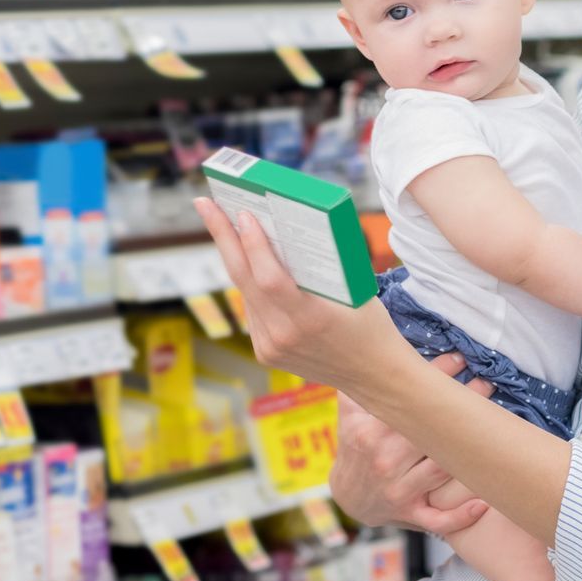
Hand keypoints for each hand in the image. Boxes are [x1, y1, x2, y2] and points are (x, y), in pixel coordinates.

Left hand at [194, 197, 402, 390]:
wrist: (374, 376)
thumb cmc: (371, 326)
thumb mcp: (354, 291)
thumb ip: (321, 268)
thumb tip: (288, 230)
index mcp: (311, 319)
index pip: (270, 279)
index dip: (254, 245)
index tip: (245, 214)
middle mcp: (284, 336)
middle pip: (245, 280)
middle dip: (223, 237)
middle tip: (207, 204)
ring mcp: (270, 347)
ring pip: (245, 293)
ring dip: (235, 257)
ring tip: (223, 225)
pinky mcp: (265, 353)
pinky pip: (252, 309)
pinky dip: (250, 283)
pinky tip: (246, 261)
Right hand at [329, 354, 493, 533]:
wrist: (347, 496)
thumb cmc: (356, 447)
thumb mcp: (349, 414)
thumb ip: (358, 382)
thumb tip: (362, 344)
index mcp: (370, 433)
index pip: (407, 402)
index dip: (435, 377)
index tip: (459, 359)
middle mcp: (385, 462)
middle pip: (432, 433)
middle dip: (461, 408)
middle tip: (487, 386)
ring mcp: (398, 490)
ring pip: (442, 472)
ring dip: (471, 453)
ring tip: (497, 429)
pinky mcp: (409, 514)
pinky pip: (438, 519)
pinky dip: (461, 516)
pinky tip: (485, 502)